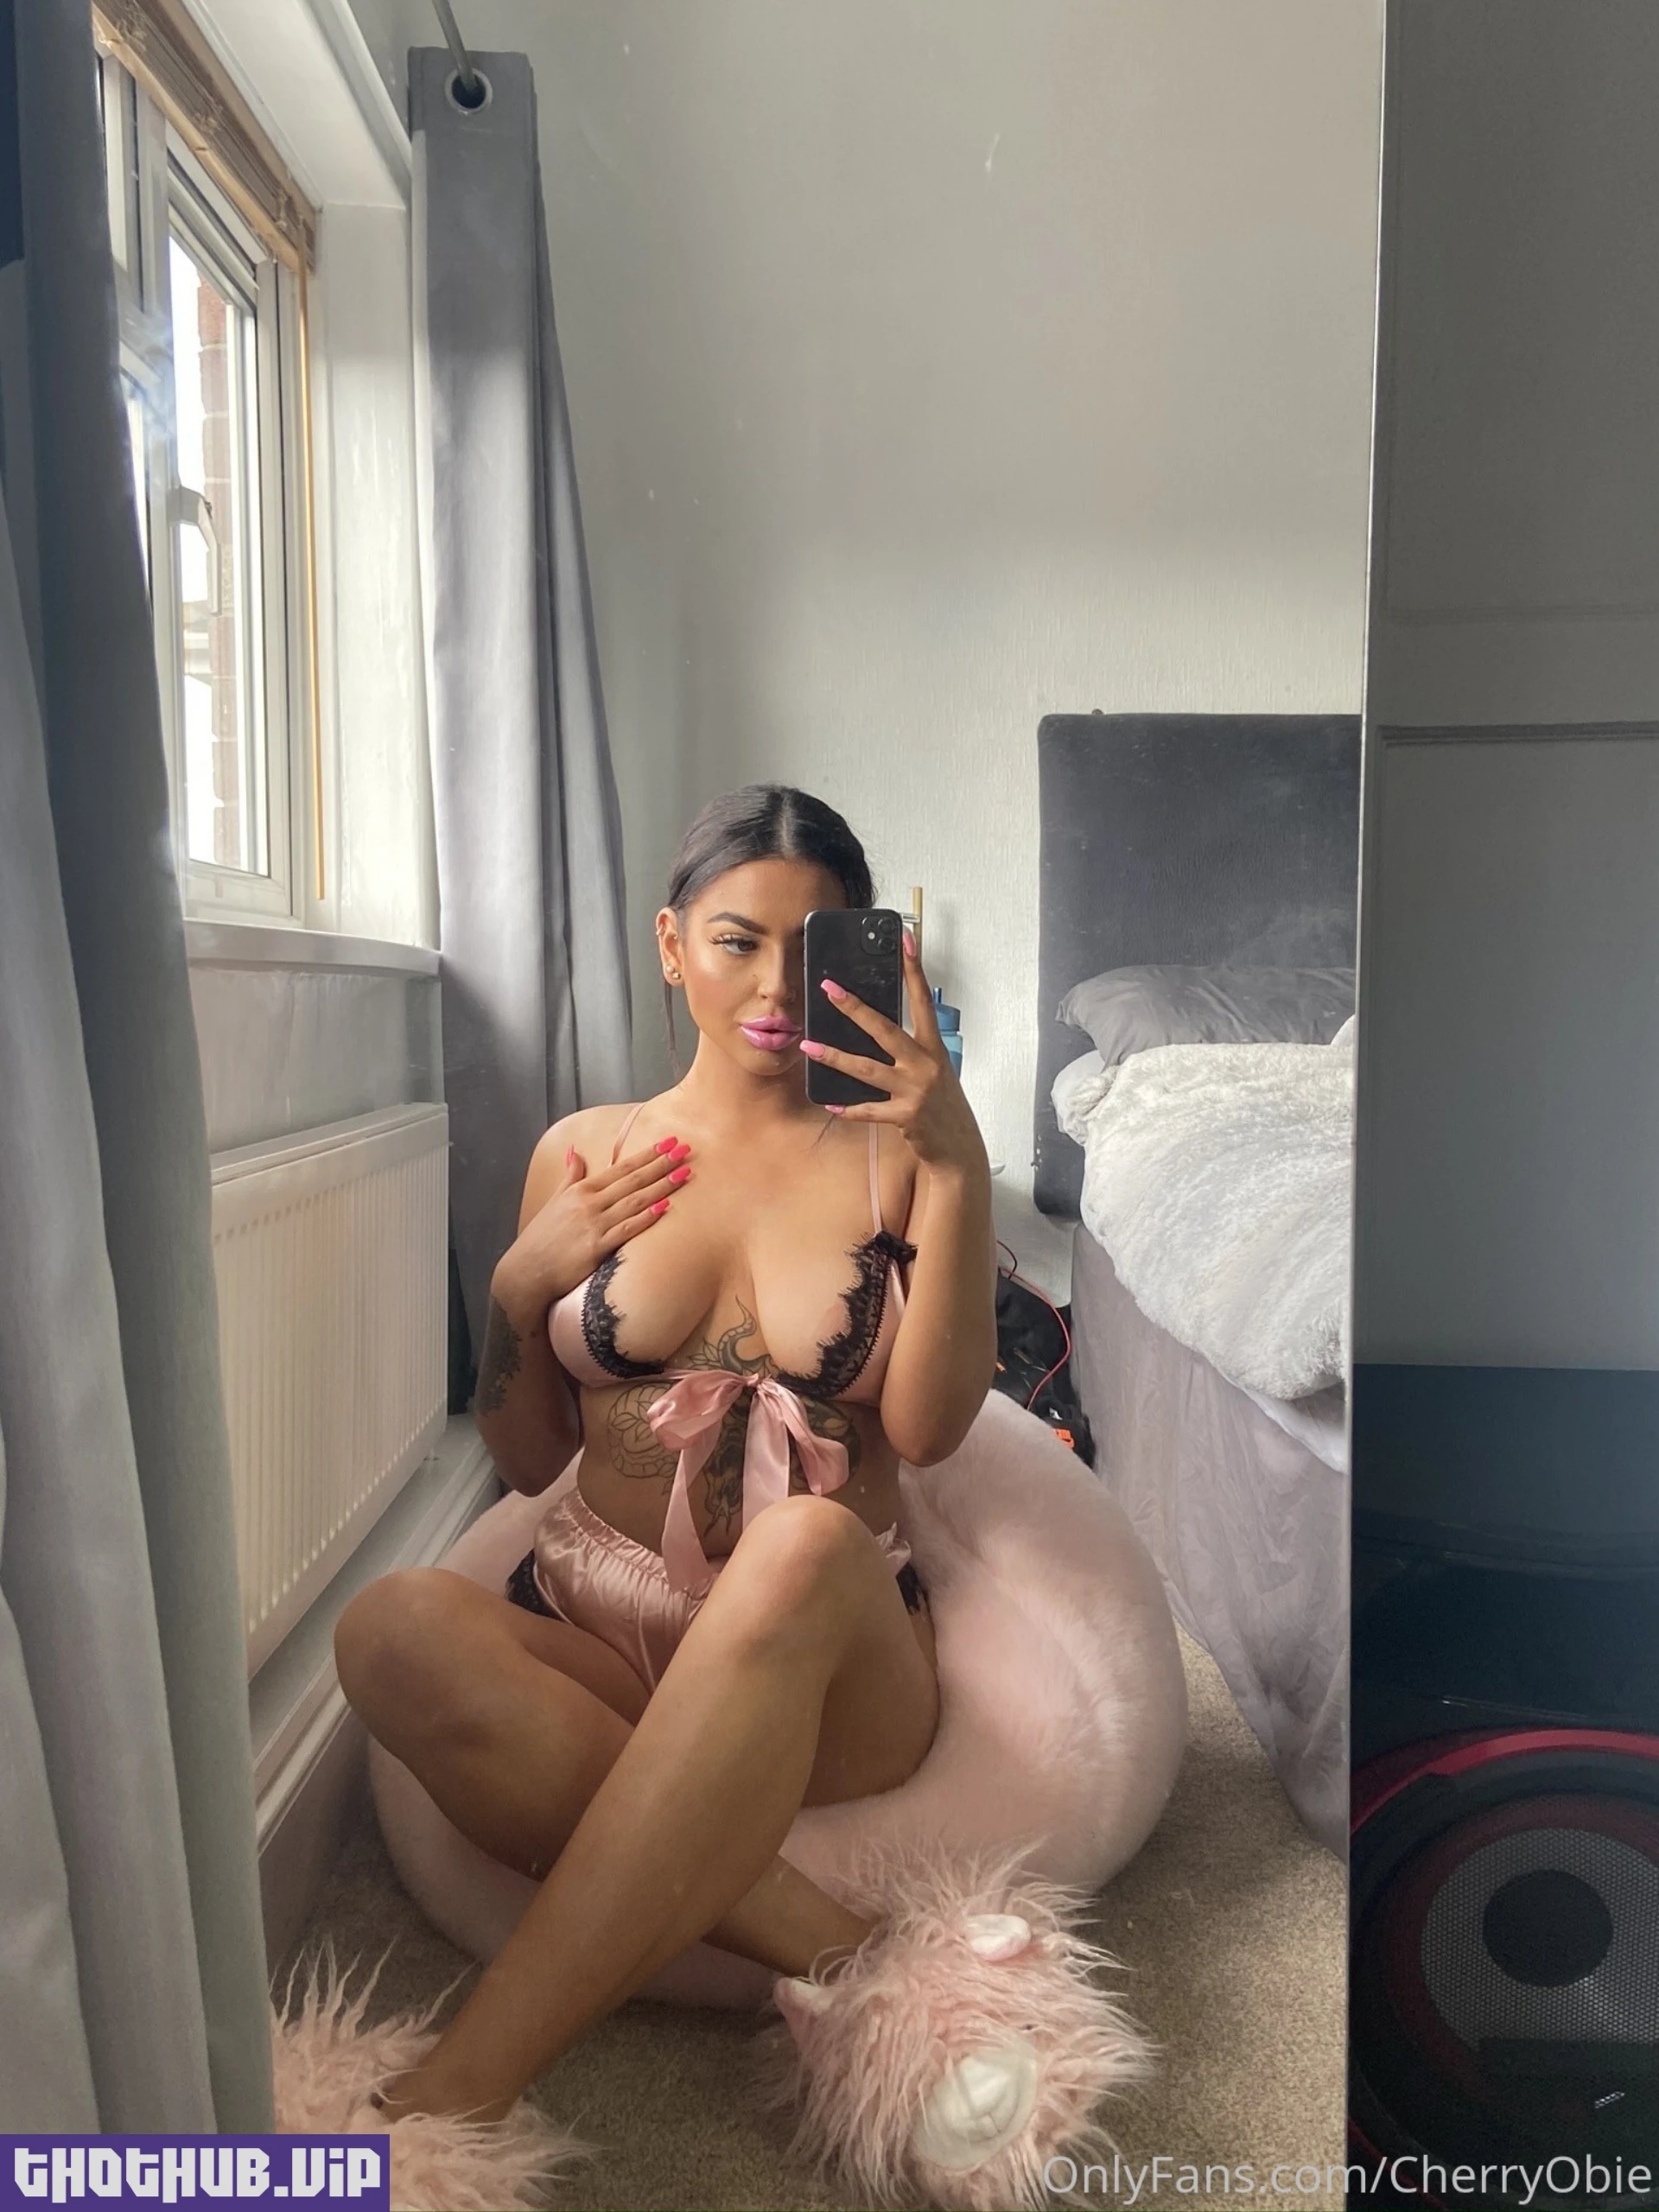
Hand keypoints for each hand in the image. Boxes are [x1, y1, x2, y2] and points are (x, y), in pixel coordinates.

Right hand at [497, 1134, 689, 1316]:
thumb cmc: (541, 1238)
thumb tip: (574, 1151)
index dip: (646, 1154)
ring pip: (634, 1201)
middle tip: (685, 1149)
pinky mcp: (596, 1248)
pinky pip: (626, 1229)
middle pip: (632, 1180)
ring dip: (662, 1186)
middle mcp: (588, 1203)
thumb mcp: (554, 1201)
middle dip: (661, 1164)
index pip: (620, 1167)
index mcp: (580, 1189)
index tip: (668, 1142)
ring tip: (684, 1173)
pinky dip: (646, 1217)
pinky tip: (665, 1206)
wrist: (526, 1272)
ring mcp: (593, 1224)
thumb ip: (569, 1176)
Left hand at [798, 932, 988, 1177]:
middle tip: (829, 989)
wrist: (959, 1146)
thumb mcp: (935, 1071)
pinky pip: (868, 1109)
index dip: (914, 970)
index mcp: (934, 1048)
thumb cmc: (944, 1105)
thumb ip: (912, 1051)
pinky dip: (848, 1107)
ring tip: (807, 1047)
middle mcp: (925, 1064)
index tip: (906, 941)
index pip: (923, 1001)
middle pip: (884, 1029)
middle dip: (854, 1008)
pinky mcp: (904, 1116)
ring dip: (833, 1057)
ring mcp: (914, 1090)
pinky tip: (829, 1103)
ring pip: (866, 1068)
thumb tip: (876, 1031)